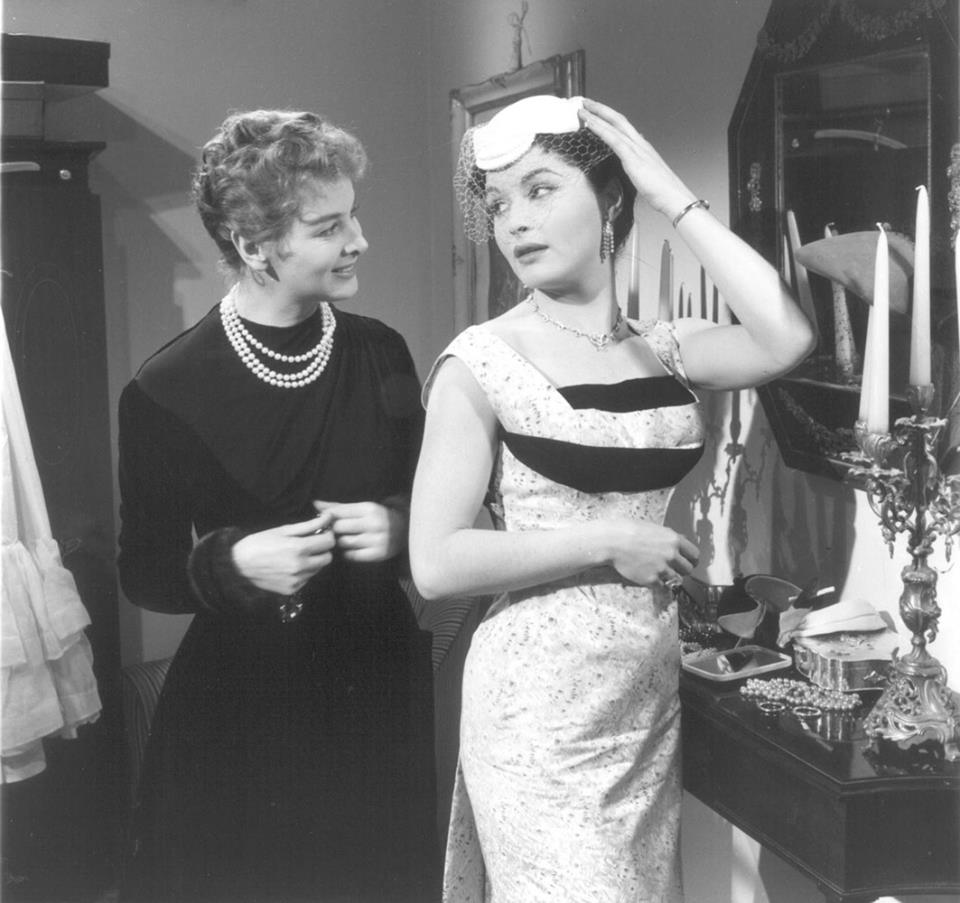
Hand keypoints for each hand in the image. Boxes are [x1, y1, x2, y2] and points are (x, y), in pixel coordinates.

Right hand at [231, 513, 335, 594]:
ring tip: (296, 555)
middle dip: (322, 550)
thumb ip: (309, 525)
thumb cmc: (259, 543)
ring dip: (313, 561)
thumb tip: (328, 517)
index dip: (327, 535)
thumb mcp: (283, 529)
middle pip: (328, 558)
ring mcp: (297, 580)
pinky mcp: (292, 589)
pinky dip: (303, 572)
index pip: (329, 542)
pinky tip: (289, 566)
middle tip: (310, 543)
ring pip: (318, 569)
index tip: (320, 532)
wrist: (238, 565)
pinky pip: (307, 579)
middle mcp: (300, 566)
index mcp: (299, 548)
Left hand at [313, 499, 406, 562]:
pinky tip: (351, 548)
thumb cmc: (377, 517)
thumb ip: (339, 507)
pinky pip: (351, 555)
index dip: (328, 517)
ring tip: (344, 539)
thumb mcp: (362, 508)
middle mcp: (374, 523)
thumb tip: (315, 504)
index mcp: (369, 508)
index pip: (338, 511)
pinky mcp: (378, 554)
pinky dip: (347, 553)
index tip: (326, 520)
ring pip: (344, 542)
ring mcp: (377, 540)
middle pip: (339, 528)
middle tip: (334, 531)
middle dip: (334, 530)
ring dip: (340, 542)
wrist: (404, 531)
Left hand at [578, 98, 696, 220]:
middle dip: (600, 108)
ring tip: (582, 108)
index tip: (596, 111)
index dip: (609, 117)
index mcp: (643, 147)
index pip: (623, 126)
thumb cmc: (662, 191)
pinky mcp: (633, 158)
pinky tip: (589, 123)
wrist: (674, 198)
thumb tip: (632, 160)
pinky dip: (600, 129)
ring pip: (614, 125)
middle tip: (585, 102)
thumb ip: (638, 165)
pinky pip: (613, 139)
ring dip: (596, 115)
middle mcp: (640, 143)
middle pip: (618, 119)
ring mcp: (637, 148)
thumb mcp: (646, 175)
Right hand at [604, 519, 698, 587]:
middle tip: (671, 568)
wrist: (611, 541)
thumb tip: (683, 539)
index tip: (688, 563)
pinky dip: (657, 584)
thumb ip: (670, 536)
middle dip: (680, 570)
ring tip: (658, 573)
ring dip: (669, 578)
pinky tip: (648, 576)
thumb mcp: (654, 528)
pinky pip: (662, 587)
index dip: (691, 560)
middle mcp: (671, 555)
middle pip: (688, 570)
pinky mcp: (651, 580)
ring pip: (677, 580)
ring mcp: (662, 568)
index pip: (695, 555)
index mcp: (674, 540)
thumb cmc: (629, 531)